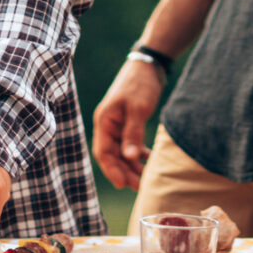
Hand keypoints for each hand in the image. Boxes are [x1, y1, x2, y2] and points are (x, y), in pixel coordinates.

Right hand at [91, 58, 161, 188]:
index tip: (123, 185)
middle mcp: (108, 125)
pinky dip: (138, 154)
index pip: (103, 152)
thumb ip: (133, 133)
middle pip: (113, 155)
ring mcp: (118, 124)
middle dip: (125, 172)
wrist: (148, 64)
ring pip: (122, 152)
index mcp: (104, 121)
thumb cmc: (140, 83)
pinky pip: (130, 144)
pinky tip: (149, 162)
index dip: (111, 170)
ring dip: (133, 165)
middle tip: (141, 187)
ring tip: (147, 179)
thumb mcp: (138, 108)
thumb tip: (130, 158)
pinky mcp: (128, 123)